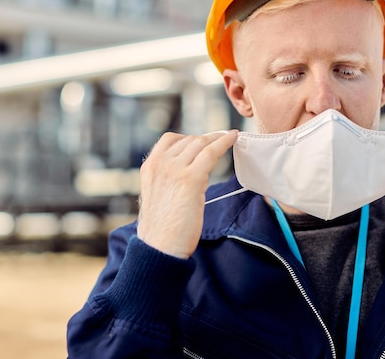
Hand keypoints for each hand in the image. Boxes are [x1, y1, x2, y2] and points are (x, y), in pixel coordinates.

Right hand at [137, 130, 237, 258]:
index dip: (190, 138)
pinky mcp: (191, 178)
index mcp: (150, 167)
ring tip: (229, 139)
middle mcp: (160, 163)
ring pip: (201, 144)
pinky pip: (211, 152)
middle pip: (189, 140)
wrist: (160, 247)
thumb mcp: (159, 195)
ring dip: (217, 140)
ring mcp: (175, 169)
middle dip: (207, 141)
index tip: (203, 141)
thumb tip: (193, 171)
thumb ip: (169, 178)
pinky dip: (224, 142)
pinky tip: (233, 137)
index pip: (170, 139)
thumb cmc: (162, 228)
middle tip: (221, 142)